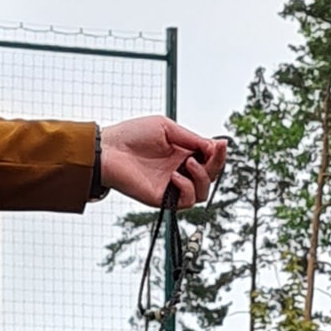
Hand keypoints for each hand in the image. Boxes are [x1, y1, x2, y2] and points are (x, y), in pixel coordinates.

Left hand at [98, 119, 225, 208]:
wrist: (108, 149)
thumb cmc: (131, 135)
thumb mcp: (168, 128)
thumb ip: (192, 138)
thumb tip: (216, 145)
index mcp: (182, 153)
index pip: (209, 159)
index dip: (219, 153)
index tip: (221, 144)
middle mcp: (179, 170)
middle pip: (210, 176)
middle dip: (217, 163)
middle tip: (211, 152)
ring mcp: (171, 186)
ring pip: (202, 192)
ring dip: (202, 176)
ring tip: (187, 162)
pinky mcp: (162, 198)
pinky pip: (186, 201)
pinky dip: (186, 188)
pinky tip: (175, 176)